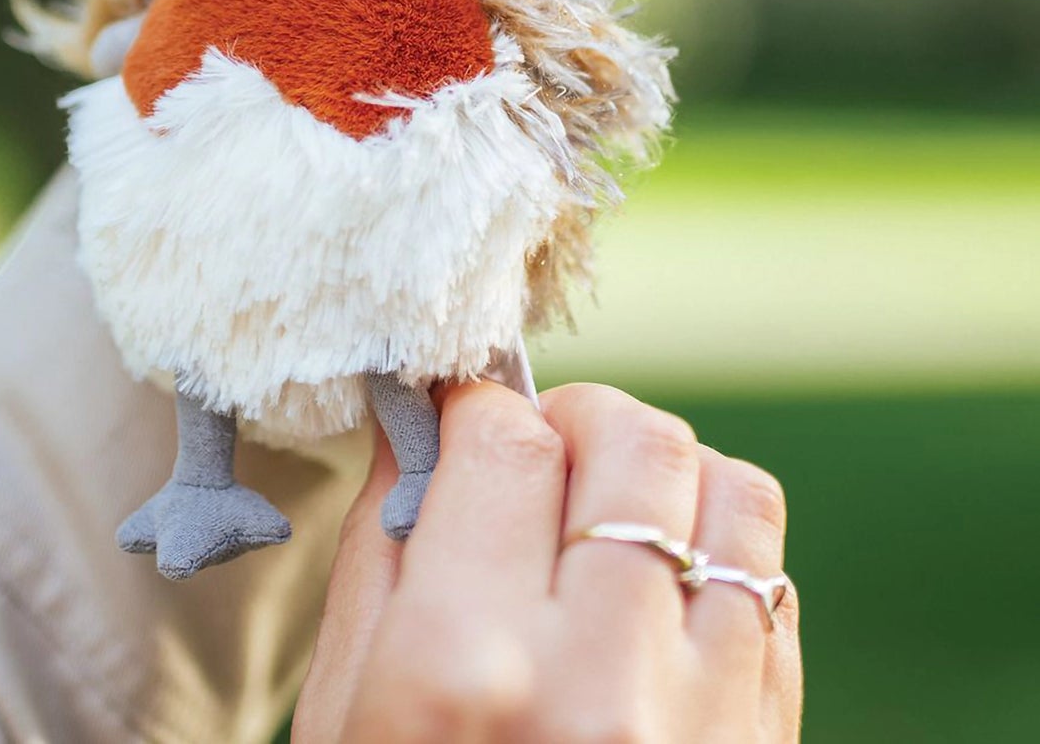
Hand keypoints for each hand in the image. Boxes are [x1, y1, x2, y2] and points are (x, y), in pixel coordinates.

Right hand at [292, 382, 801, 743]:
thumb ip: (384, 553)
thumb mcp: (346, 710)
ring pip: (732, 491)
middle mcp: (600, 684)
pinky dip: (716, 549)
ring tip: (609, 508)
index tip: (461, 412)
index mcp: (466, 672)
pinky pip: (771, 580)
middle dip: (578, 420)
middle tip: (539, 452)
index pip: (504, 443)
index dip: (476, 404)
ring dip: (665, 473)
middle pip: (634, 442)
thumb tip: (419, 426)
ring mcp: (705, 722)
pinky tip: (656, 588)